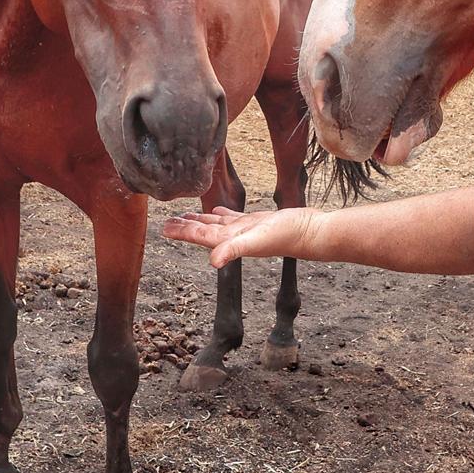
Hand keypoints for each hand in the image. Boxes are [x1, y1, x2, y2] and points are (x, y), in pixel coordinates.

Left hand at [161, 207, 317, 266]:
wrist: (309, 232)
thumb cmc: (286, 237)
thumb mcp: (257, 240)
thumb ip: (234, 250)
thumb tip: (213, 262)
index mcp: (229, 241)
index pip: (199, 235)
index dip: (181, 232)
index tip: (164, 229)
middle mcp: (233, 238)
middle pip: (202, 230)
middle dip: (184, 227)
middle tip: (166, 222)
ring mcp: (244, 230)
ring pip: (215, 224)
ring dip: (200, 220)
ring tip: (185, 215)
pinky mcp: (255, 221)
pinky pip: (232, 217)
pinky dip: (221, 214)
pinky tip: (217, 210)